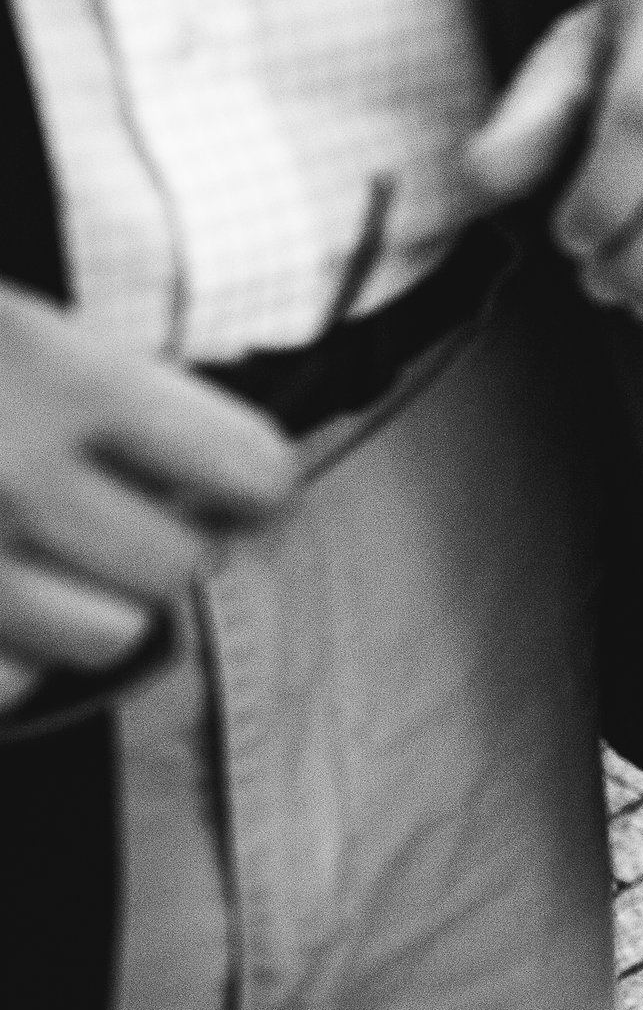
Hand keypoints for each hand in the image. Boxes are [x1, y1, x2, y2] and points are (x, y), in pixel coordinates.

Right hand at [0, 284, 296, 712]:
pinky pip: (15, 685)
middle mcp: (14, 471)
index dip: (251, 482)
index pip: (251, 467)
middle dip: (148, 545)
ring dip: (77, 609)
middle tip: (95, 515)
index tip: (234, 486)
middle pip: (179, 565)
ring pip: (106, 637)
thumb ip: (113, 393)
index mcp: (56, 369)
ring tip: (18, 557)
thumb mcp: (13, 324)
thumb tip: (241, 482)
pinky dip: (4, 654)